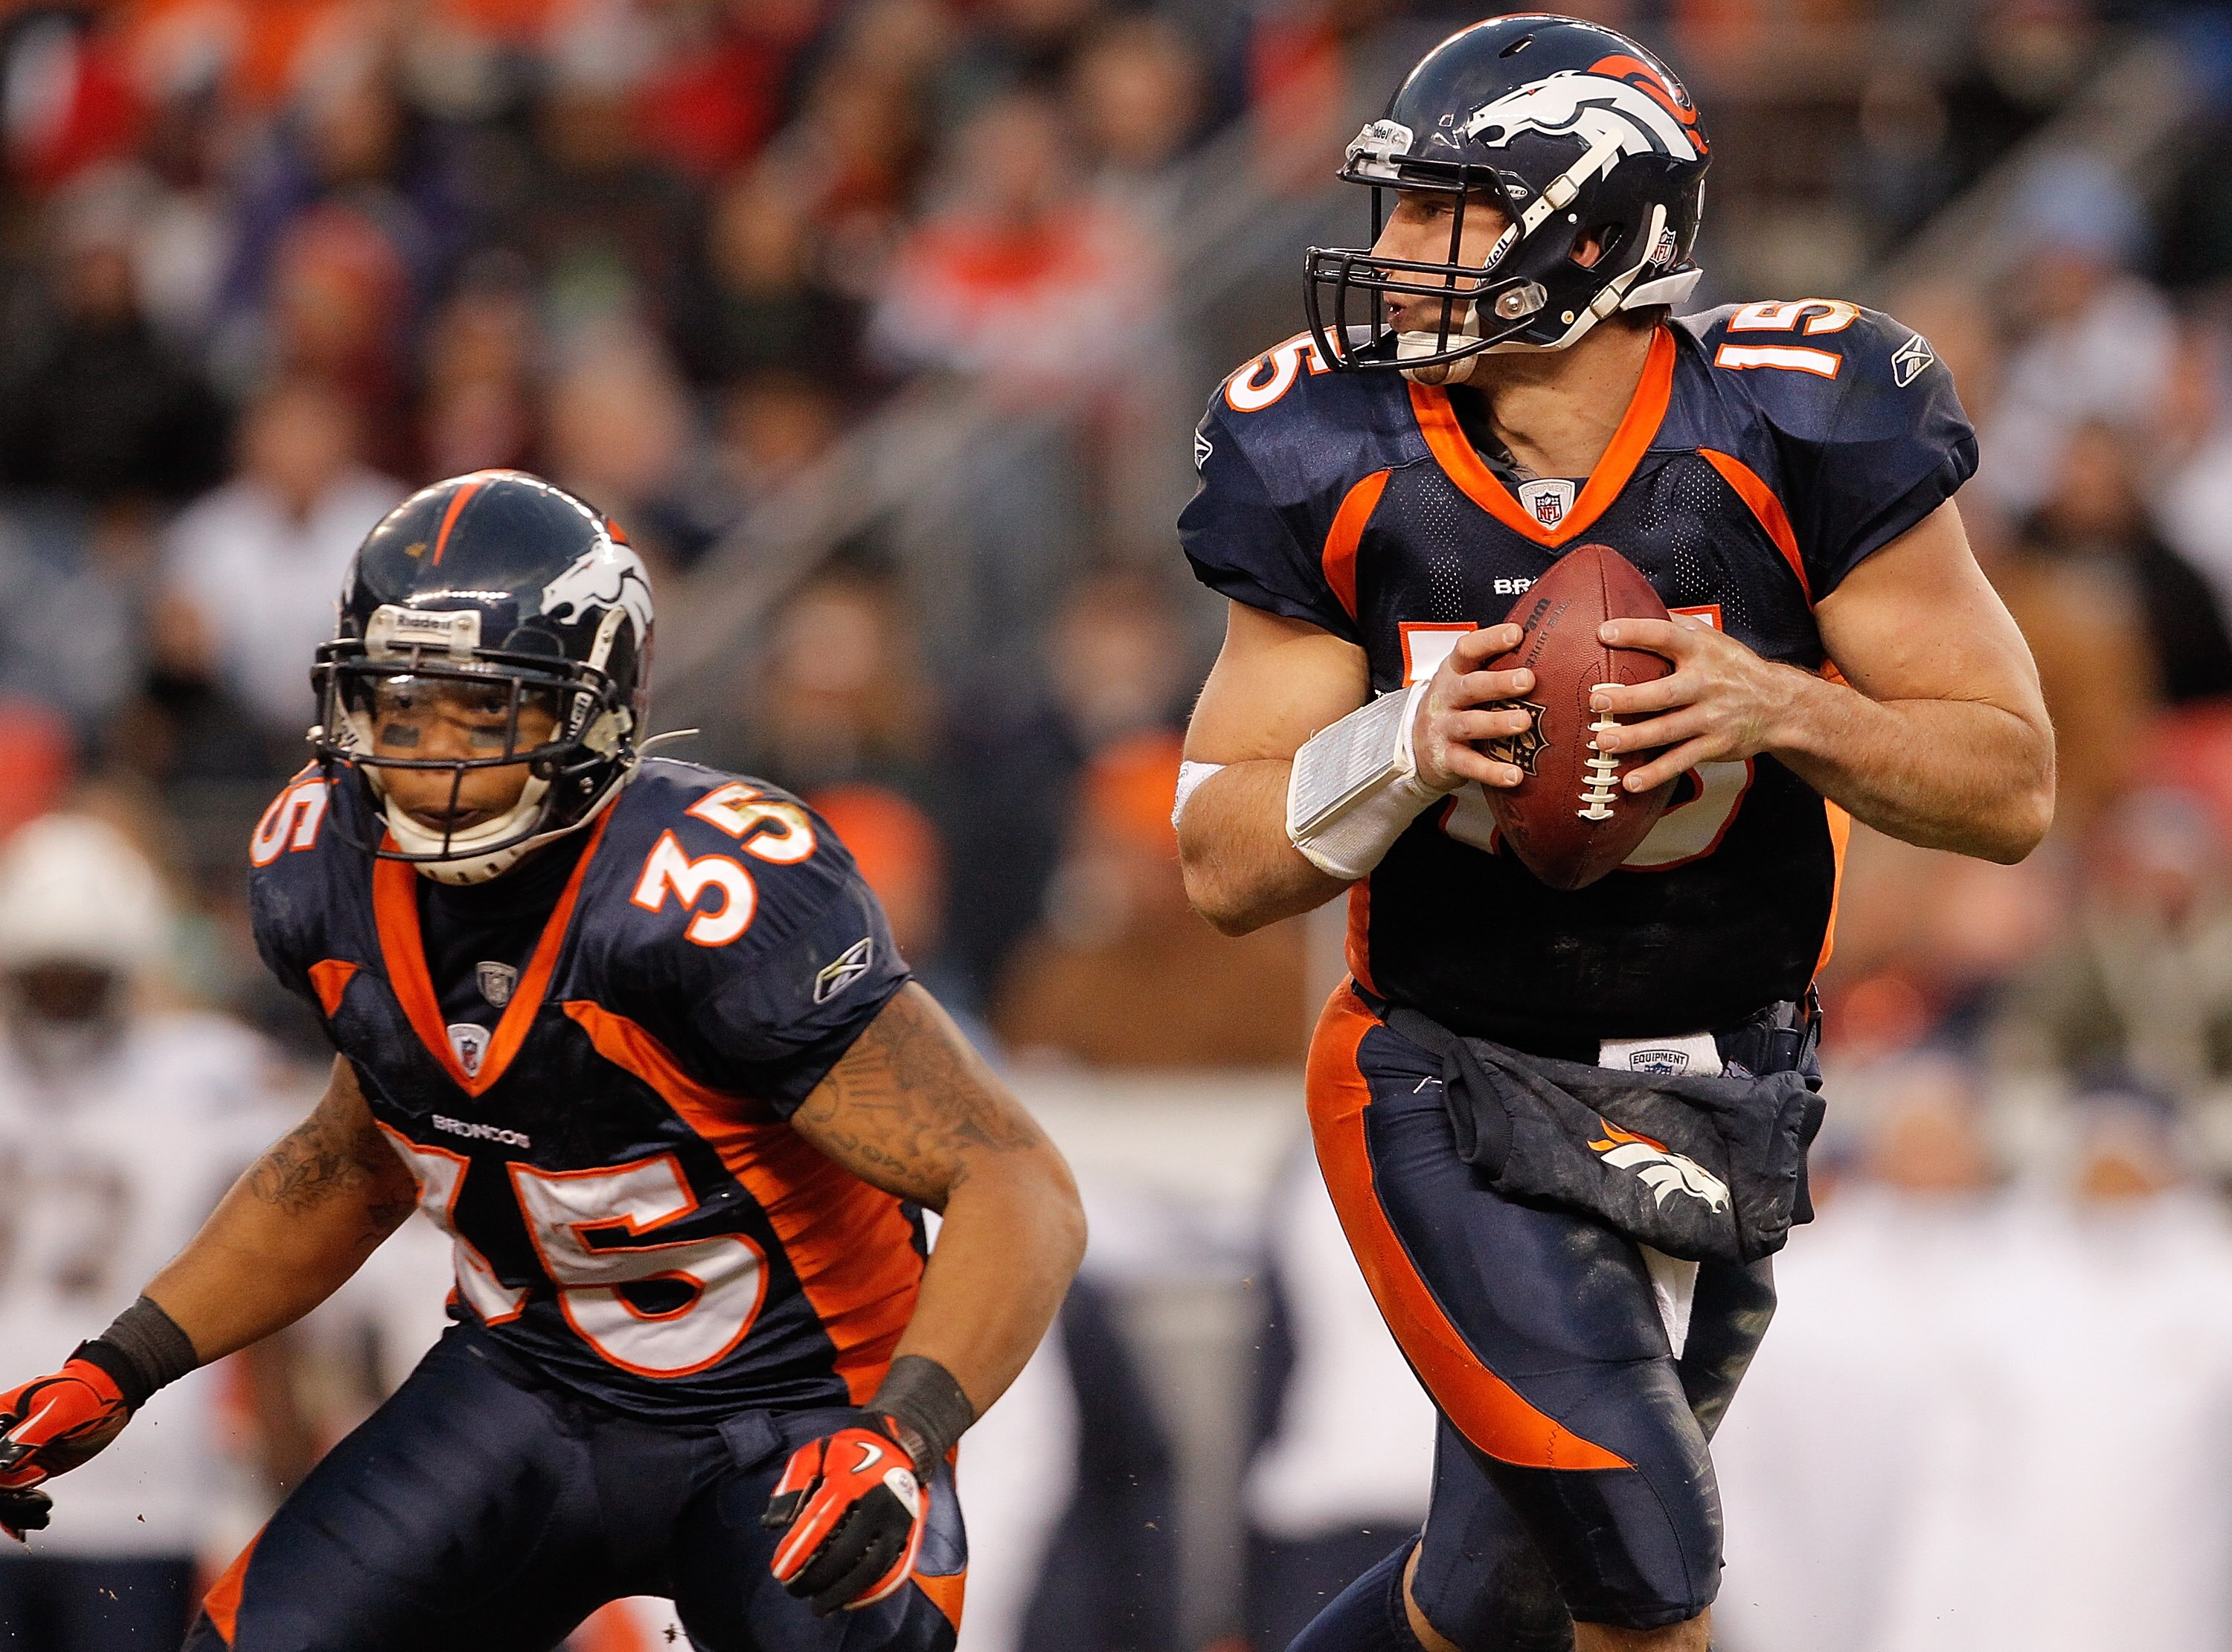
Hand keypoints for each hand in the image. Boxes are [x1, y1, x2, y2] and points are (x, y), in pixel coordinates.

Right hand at [0, 1358, 132, 1541]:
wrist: (111, 1393)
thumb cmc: (85, 1392)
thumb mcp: (59, 1410)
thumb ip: (29, 1436)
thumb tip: (2, 1462)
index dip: (0, 1474)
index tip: (17, 1479)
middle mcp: (1, 1440)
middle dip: (6, 1496)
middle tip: (33, 1496)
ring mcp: (15, 1457)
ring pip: (1, 1492)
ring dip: (13, 1509)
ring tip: (41, 1509)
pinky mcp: (29, 1469)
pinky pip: (15, 1495)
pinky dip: (21, 1511)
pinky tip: (40, 1515)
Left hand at [762, 1415, 926, 1614]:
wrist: (900, 1444)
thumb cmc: (849, 1452)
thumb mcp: (814, 1453)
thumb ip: (791, 1484)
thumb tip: (774, 1525)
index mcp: (851, 1481)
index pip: (818, 1526)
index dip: (796, 1554)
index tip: (779, 1572)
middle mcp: (878, 1503)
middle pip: (844, 1552)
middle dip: (816, 1578)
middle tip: (795, 1590)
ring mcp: (899, 1521)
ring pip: (871, 1568)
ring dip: (843, 1592)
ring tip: (819, 1606)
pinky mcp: (913, 1533)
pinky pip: (896, 1570)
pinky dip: (872, 1592)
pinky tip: (850, 1601)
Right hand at [1411, 623, 1537, 792]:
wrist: (1415, 744)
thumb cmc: (1454, 706)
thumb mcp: (1464, 680)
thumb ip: (1492, 667)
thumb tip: (1546, 650)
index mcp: (1453, 672)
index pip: (1467, 650)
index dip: (1490, 641)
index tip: (1516, 634)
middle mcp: (1446, 697)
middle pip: (1470, 687)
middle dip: (1498, 682)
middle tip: (1527, 679)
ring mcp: (1443, 728)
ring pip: (1470, 725)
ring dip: (1497, 723)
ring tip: (1524, 722)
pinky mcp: (1446, 758)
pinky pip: (1469, 765)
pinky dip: (1491, 771)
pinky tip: (1514, 775)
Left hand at [1590, 617, 1812, 791]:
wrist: (1780, 705)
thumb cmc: (1734, 668)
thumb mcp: (1712, 638)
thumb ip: (1676, 626)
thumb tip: (1634, 606)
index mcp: (1701, 650)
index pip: (1665, 636)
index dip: (1635, 632)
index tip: (1603, 633)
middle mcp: (1706, 683)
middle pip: (1664, 692)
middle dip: (1629, 699)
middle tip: (1597, 700)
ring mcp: (1711, 717)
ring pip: (1668, 730)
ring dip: (1634, 738)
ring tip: (1603, 742)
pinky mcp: (1714, 745)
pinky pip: (1681, 760)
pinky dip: (1656, 773)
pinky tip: (1631, 781)